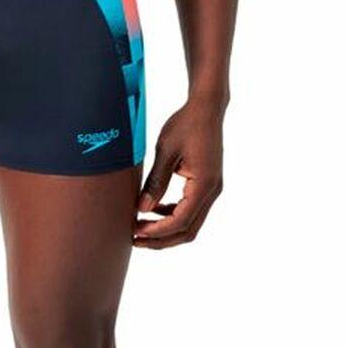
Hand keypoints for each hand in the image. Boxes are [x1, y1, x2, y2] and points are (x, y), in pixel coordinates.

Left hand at [133, 99, 224, 248]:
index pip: (180, 221)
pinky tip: (155, 209)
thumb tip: (142, 209)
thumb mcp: (166, 151)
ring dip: (167, 229)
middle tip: (135, 239)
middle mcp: (212, 191)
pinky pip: (191, 209)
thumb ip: (155, 182)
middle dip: (161, 239)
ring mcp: (212, 189)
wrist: (207, 108)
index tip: (135, 231)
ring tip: (141, 227)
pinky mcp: (208, 184)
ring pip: (191, 223)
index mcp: (204, 184)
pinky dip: (173, 215)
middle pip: (188, 230)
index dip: (157, 231)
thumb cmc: (186, 124)